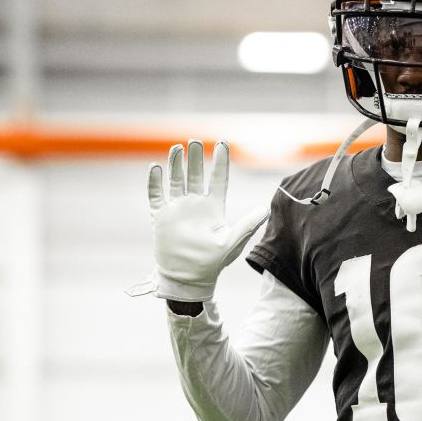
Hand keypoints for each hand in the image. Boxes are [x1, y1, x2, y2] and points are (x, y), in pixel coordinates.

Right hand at [142, 140, 267, 301]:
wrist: (188, 279)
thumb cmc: (212, 264)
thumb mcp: (232, 243)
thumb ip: (247, 225)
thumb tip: (266, 210)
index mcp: (213, 208)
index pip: (218, 179)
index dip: (220, 162)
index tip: (223, 144)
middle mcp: (195, 205)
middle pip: (194, 175)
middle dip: (195, 158)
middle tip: (195, 141)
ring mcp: (177, 209)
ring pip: (176, 180)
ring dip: (176, 164)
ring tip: (178, 148)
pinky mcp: (161, 217)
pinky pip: (156, 195)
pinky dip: (155, 182)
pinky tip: (156, 168)